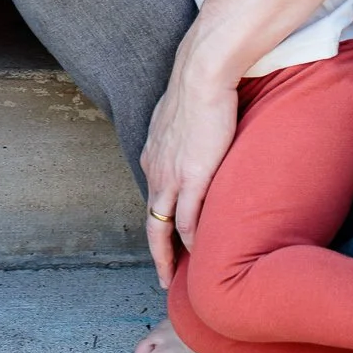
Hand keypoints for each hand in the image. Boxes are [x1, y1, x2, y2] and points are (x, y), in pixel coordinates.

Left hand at [138, 74, 240, 287]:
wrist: (201, 75)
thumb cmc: (198, 86)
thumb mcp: (180, 114)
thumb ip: (182, 132)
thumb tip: (193, 134)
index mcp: (152, 155)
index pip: (153, 198)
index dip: (160, 221)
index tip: (167, 237)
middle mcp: (156, 170)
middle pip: (151, 222)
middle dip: (156, 253)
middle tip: (163, 277)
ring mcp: (172, 177)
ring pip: (163, 228)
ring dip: (168, 256)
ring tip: (176, 277)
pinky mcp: (193, 179)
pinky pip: (188, 221)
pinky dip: (192, 241)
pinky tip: (198, 254)